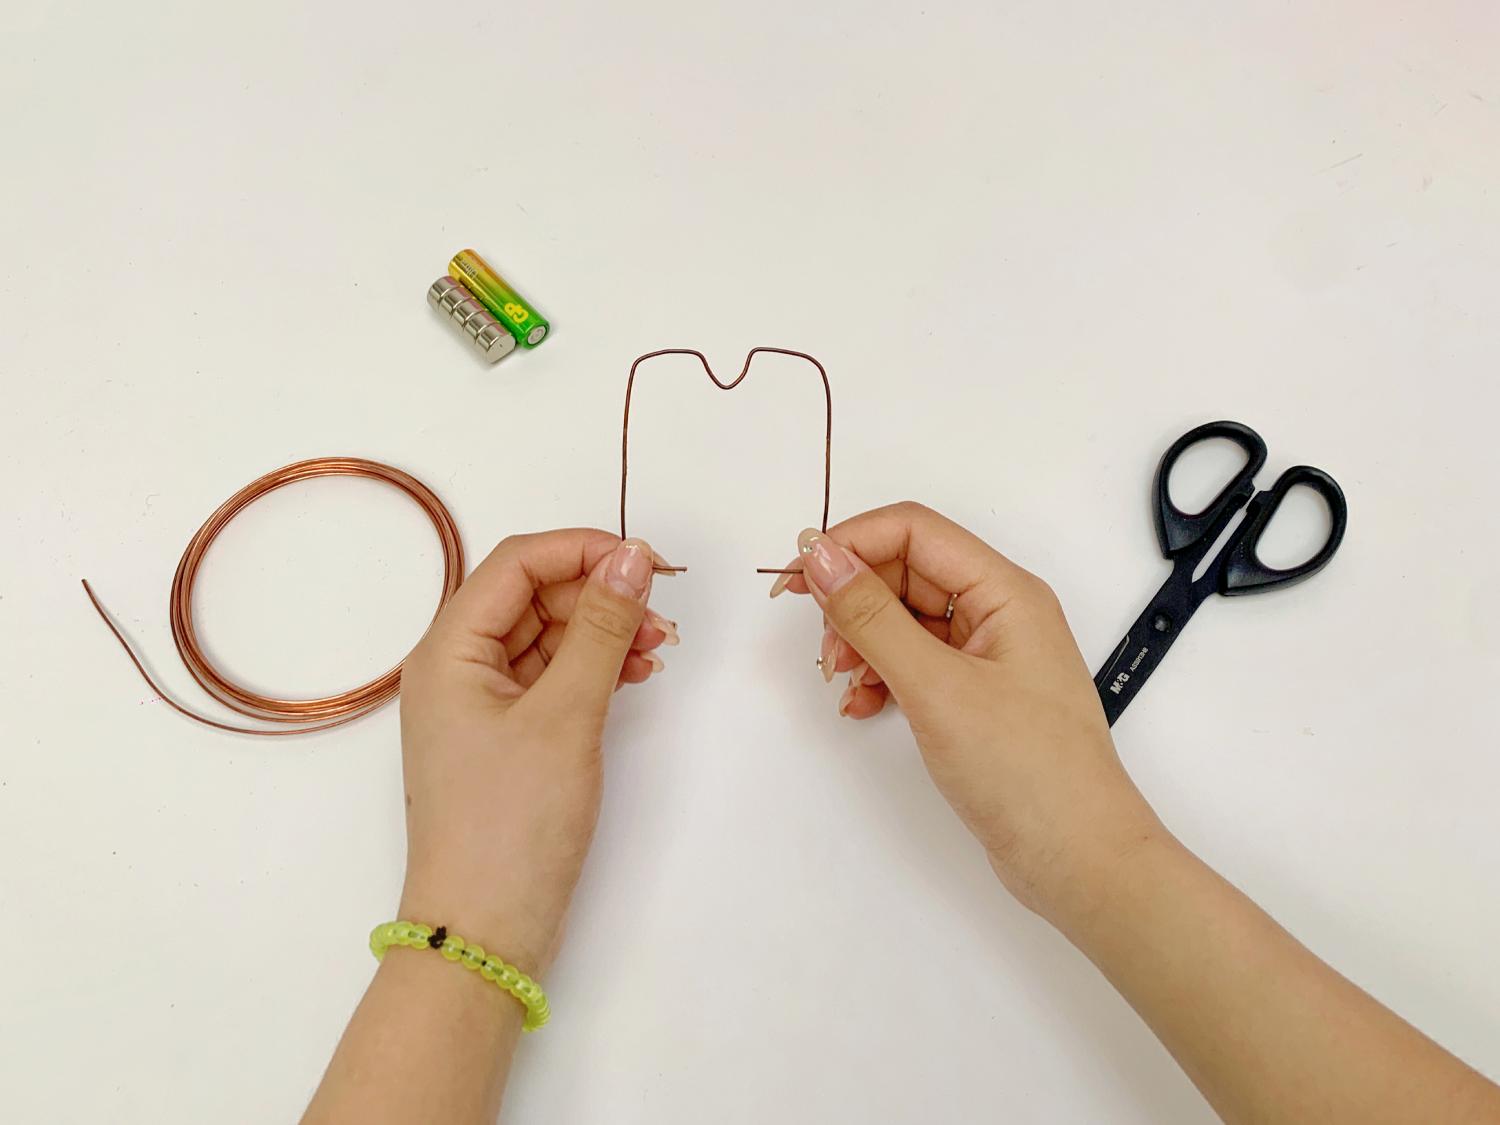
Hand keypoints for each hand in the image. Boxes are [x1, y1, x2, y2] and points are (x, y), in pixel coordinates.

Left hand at [396, 530, 675, 974]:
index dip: (583, 550)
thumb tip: (632, 557)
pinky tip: (635, 677)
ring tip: (657, 652)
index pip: (517, 563)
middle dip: (598, 595)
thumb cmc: (514, 823)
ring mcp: (479, 705)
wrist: (484, 932)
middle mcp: (455, 668)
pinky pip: (550, 678)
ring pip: (546, 637)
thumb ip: (601, 629)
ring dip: (602, 633)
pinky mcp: (504, 739)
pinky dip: (593, 670)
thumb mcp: (566, 715)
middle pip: (531, 596)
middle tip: (661, 618)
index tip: (648, 563)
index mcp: (447, 650)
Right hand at [770, 503, 1158, 916]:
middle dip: (853, 601)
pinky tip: (863, 706)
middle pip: (906, 571)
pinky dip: (880, 677)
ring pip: (905, 619)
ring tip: (844, 683)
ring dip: (863, 642)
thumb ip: (873, 618)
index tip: (797, 578)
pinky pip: (914, 662)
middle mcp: (1000, 613)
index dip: (850, 543)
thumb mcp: (936, 687)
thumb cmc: (1029, 773)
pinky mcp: (976, 696)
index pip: (913, 530)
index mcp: (1006, 591)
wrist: (1078, 860)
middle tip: (824, 647)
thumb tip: (822, 557)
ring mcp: (989, 656)